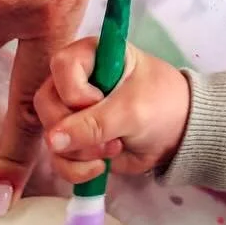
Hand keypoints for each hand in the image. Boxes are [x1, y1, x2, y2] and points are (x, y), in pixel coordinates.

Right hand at [33, 37, 190, 185]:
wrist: (177, 136)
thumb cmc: (162, 105)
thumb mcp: (131, 111)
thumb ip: (93, 124)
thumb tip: (52, 141)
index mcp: (92, 55)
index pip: (61, 67)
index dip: (74, 92)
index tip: (99, 102)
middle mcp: (76, 80)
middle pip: (48, 105)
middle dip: (75, 130)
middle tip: (107, 136)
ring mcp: (72, 112)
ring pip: (51, 136)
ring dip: (79, 153)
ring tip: (113, 149)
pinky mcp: (74, 140)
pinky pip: (58, 158)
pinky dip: (77, 169)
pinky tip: (101, 165)